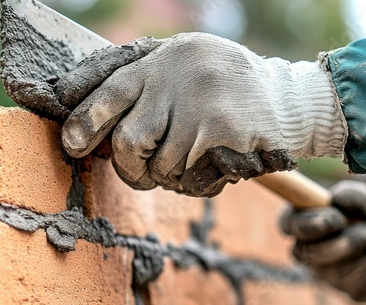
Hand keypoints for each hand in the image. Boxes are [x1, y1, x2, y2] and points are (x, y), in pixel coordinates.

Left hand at [56, 33, 346, 196]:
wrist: (293, 100)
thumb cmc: (227, 89)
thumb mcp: (185, 66)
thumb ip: (145, 84)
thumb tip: (87, 119)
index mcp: (163, 60)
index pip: (110, 89)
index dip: (84, 121)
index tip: (72, 145)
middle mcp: (179, 80)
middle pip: (129, 141)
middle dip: (131, 167)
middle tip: (144, 173)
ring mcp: (202, 109)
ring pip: (161, 169)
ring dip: (172, 178)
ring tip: (196, 159)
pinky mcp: (225, 138)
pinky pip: (191, 181)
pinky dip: (199, 184)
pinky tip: (217, 165)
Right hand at [280, 180, 365, 303]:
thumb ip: (356, 196)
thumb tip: (337, 198)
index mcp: (308, 224)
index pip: (288, 224)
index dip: (308, 224)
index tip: (337, 218)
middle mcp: (311, 253)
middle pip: (312, 254)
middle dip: (348, 242)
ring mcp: (330, 277)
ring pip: (345, 270)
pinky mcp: (352, 294)